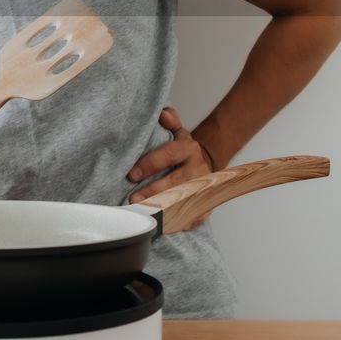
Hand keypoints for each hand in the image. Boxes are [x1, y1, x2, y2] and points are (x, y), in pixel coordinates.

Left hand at [126, 107, 214, 227]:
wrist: (209, 164)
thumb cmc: (185, 151)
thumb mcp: (180, 133)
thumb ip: (171, 122)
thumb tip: (162, 113)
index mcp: (189, 150)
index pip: (168, 156)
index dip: (149, 165)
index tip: (132, 175)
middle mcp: (198, 170)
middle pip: (174, 183)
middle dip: (152, 192)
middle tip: (133, 199)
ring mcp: (203, 190)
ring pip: (181, 202)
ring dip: (161, 210)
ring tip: (143, 214)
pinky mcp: (206, 207)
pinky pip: (191, 218)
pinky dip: (175, 223)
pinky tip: (160, 226)